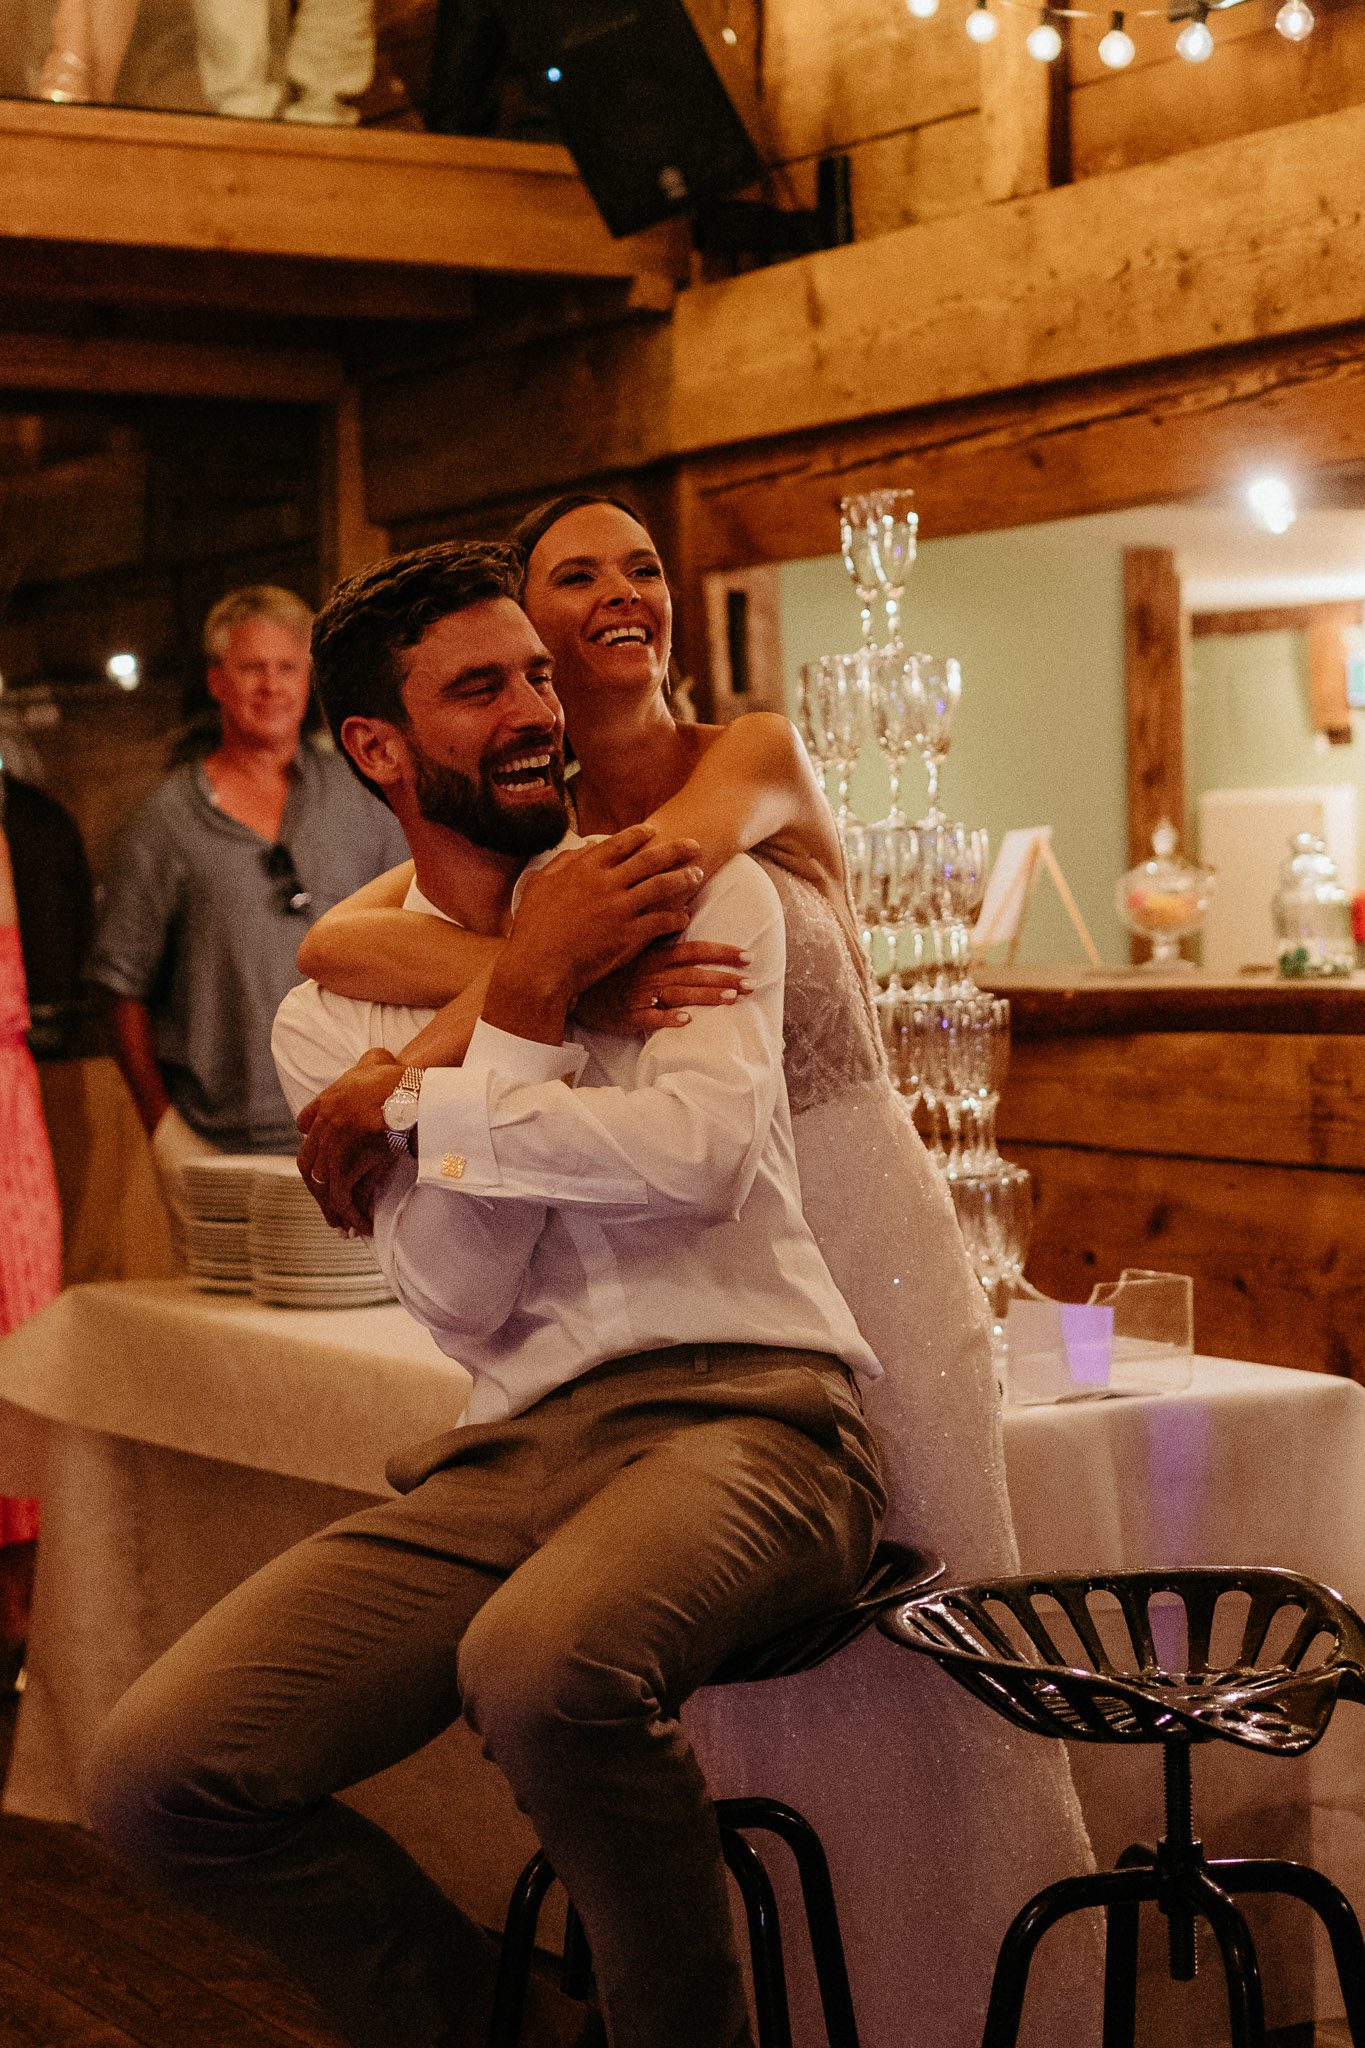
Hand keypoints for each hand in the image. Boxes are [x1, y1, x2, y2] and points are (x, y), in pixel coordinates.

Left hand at [296, 1048, 400, 1234]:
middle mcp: (325, 1119)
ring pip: (320, 1179)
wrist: (411, 1086)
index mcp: (330, 1097)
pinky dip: (347, 1210)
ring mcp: (333, 1137)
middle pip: (308, 1159)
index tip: (318, 1158)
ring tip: (343, 1224)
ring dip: (329, 1205)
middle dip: (317, 1186)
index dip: (312, 1143)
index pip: (305, 1123)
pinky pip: (340, 1190)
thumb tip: (377, 1057)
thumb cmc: (401, 1074)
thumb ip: (370, 1061)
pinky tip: (360, 1223)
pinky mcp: (346, 1156)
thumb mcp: (377, 1059)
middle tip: (328, 1203)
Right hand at [484, 827, 705, 1042]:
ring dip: (683, 879)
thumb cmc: (533, 928)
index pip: (619, 842)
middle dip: (675, 850)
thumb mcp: (539, 885)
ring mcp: (619, 908)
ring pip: (661, 886)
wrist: (538, 965)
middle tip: (693, 845)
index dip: (639, 834)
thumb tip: (585, 847)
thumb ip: (562, 862)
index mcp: (584, 869)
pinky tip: (684, 917)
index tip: (654, 830)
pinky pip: (661, 920)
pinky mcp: (629, 935)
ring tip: (697, 876)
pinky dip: (675, 917)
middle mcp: (605, 883)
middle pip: (649, 859)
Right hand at [574, 938, 753, 1034]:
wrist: (568, 984)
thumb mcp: (631, 943)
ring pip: (678, 994)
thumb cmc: (605, 966)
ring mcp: (640, 995)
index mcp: (654, 955)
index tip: (747, 955)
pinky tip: (687, 1020)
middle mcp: (651, 973)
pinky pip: (649, 1017)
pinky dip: (667, 1017)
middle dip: (724, 977)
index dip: (721, 952)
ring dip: (705, 996)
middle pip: (693, 973)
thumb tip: (684, 913)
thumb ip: (657, 930)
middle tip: (752, 984)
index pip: (694, 950)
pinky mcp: (627, 1016)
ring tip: (731, 999)